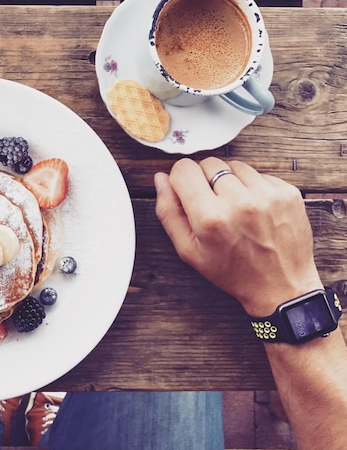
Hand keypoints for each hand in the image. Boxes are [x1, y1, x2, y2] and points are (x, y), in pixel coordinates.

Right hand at [155, 157, 322, 315]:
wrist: (280, 286)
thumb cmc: (232, 271)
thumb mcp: (188, 250)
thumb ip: (169, 212)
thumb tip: (161, 179)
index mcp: (210, 218)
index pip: (184, 169)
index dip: (180, 179)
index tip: (186, 192)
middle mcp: (238, 202)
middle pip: (208, 163)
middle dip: (204, 179)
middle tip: (211, 203)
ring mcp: (266, 195)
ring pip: (234, 165)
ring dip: (229, 180)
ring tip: (233, 206)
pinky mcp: (287, 192)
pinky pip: (259, 174)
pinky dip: (252, 186)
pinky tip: (253, 208)